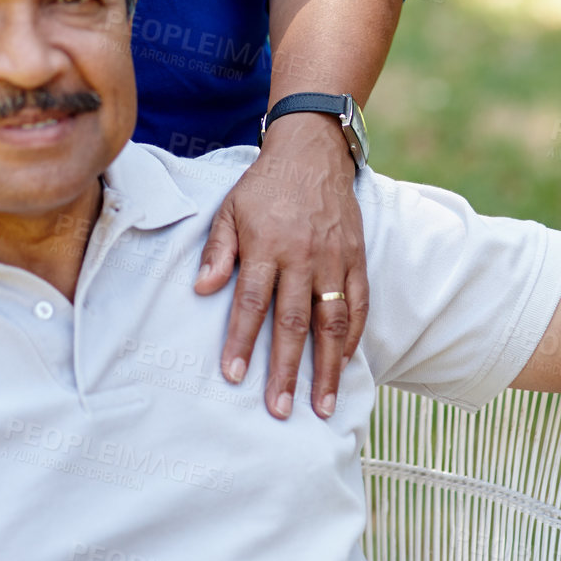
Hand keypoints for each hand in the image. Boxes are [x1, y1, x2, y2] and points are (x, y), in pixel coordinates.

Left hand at [194, 112, 368, 418]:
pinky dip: (353, 336)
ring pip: (331, 321)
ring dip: (328, 367)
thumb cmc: (265, 185)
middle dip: (286, 369)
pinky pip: (358, 303)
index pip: (252, 301)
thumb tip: (201, 289)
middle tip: (279, 409)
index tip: (235, 375)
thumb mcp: (230, 208)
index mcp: (266, 244)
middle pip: (293, 321)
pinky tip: (345, 363)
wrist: (312, 151)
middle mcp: (302, 256)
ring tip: (323, 405)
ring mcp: (333, 259)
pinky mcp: (356, 257)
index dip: (242, 340)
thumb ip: (218, 250)